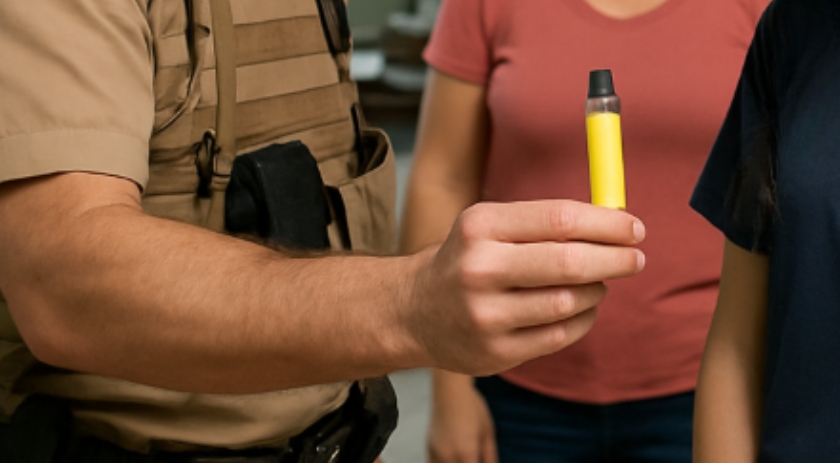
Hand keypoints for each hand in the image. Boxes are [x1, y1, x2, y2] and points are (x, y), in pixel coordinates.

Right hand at [406, 200, 644, 375]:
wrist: (415, 312)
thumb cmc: (470, 259)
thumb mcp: (491, 226)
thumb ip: (547, 222)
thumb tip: (618, 223)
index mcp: (480, 227)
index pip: (559, 220)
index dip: (607, 225)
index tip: (635, 229)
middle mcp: (479, 269)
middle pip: (569, 262)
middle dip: (615, 259)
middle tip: (636, 259)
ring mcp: (486, 315)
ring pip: (569, 302)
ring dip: (597, 290)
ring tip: (599, 283)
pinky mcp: (495, 352)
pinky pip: (561, 335)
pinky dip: (583, 319)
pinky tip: (582, 308)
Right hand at [427, 372, 496, 462]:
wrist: (450, 390)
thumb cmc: (473, 408)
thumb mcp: (487, 433)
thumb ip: (490, 457)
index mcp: (465, 453)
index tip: (482, 461)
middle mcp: (448, 456)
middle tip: (474, 457)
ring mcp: (435, 452)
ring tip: (464, 457)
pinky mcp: (429, 448)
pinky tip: (451, 459)